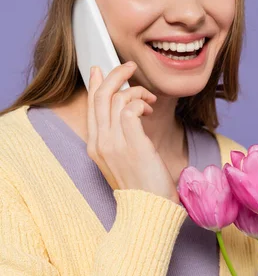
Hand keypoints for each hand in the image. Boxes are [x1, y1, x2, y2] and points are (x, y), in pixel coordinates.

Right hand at [86, 62, 178, 203]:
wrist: (149, 210)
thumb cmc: (142, 184)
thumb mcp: (123, 158)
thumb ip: (119, 135)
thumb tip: (124, 112)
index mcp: (95, 145)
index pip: (91, 105)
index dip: (97, 83)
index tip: (104, 69)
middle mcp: (100, 143)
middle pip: (100, 96)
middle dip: (115, 74)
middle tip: (130, 66)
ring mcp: (114, 144)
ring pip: (115, 99)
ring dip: (136, 91)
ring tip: (149, 99)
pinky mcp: (132, 144)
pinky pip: (130, 109)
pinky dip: (140, 102)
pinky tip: (149, 109)